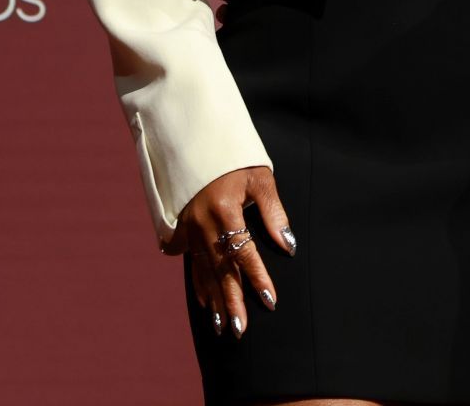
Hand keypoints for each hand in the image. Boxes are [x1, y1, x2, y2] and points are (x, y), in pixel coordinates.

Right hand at [175, 166, 295, 337]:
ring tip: (222, 326)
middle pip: (221, 270)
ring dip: (214, 299)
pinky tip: (205, 301)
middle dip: (232, 301)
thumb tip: (288, 245)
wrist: (195, 140)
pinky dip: (197, 281)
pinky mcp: (181, 227)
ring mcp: (188, 227)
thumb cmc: (234, 157)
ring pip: (203, 270)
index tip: (270, 302)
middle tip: (240, 330)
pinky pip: (188, 260)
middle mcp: (203, 223)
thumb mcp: (260, 177)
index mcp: (224, 210)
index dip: (258, 278)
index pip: (245, 253)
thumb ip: (273, 212)